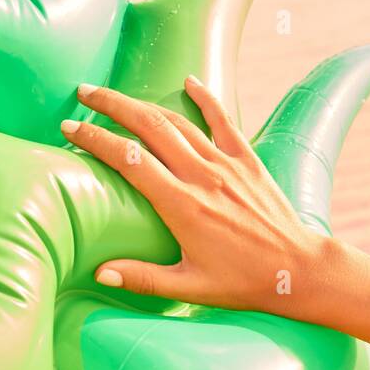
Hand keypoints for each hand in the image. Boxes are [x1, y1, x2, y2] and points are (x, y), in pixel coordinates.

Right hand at [62, 78, 341, 313]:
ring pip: (178, 121)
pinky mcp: (248, 161)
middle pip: (149, 127)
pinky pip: (223, 120)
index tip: (70, 129)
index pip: (129, 159)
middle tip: (84, 95)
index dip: (96, 140)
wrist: (298, 270)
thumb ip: (143, 278)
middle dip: (112, 106)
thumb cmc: (244, 282)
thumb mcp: (190, 287)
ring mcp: (227, 165)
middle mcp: (202, 177)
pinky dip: (205, 99)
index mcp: (182, 205)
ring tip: (116, 96)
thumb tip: (100, 272)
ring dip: (144, 103)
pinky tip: (189, 82)